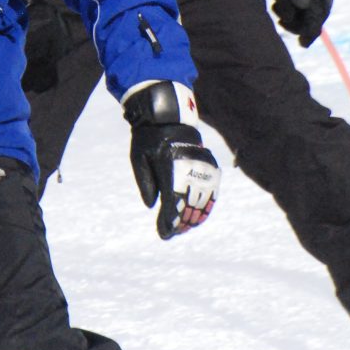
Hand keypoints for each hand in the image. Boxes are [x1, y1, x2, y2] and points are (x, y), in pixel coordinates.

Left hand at [122, 82, 219, 239]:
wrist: (169, 115)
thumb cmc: (148, 137)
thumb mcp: (138, 157)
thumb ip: (146, 182)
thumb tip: (152, 206)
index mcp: (169, 168)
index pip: (173, 202)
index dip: (169, 221)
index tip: (164, 233)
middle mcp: (188, 169)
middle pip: (189, 204)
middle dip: (181, 222)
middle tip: (172, 233)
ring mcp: (201, 166)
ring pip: (203, 200)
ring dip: (194, 216)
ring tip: (184, 228)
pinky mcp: (208, 164)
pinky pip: (210, 190)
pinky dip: (205, 204)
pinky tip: (198, 214)